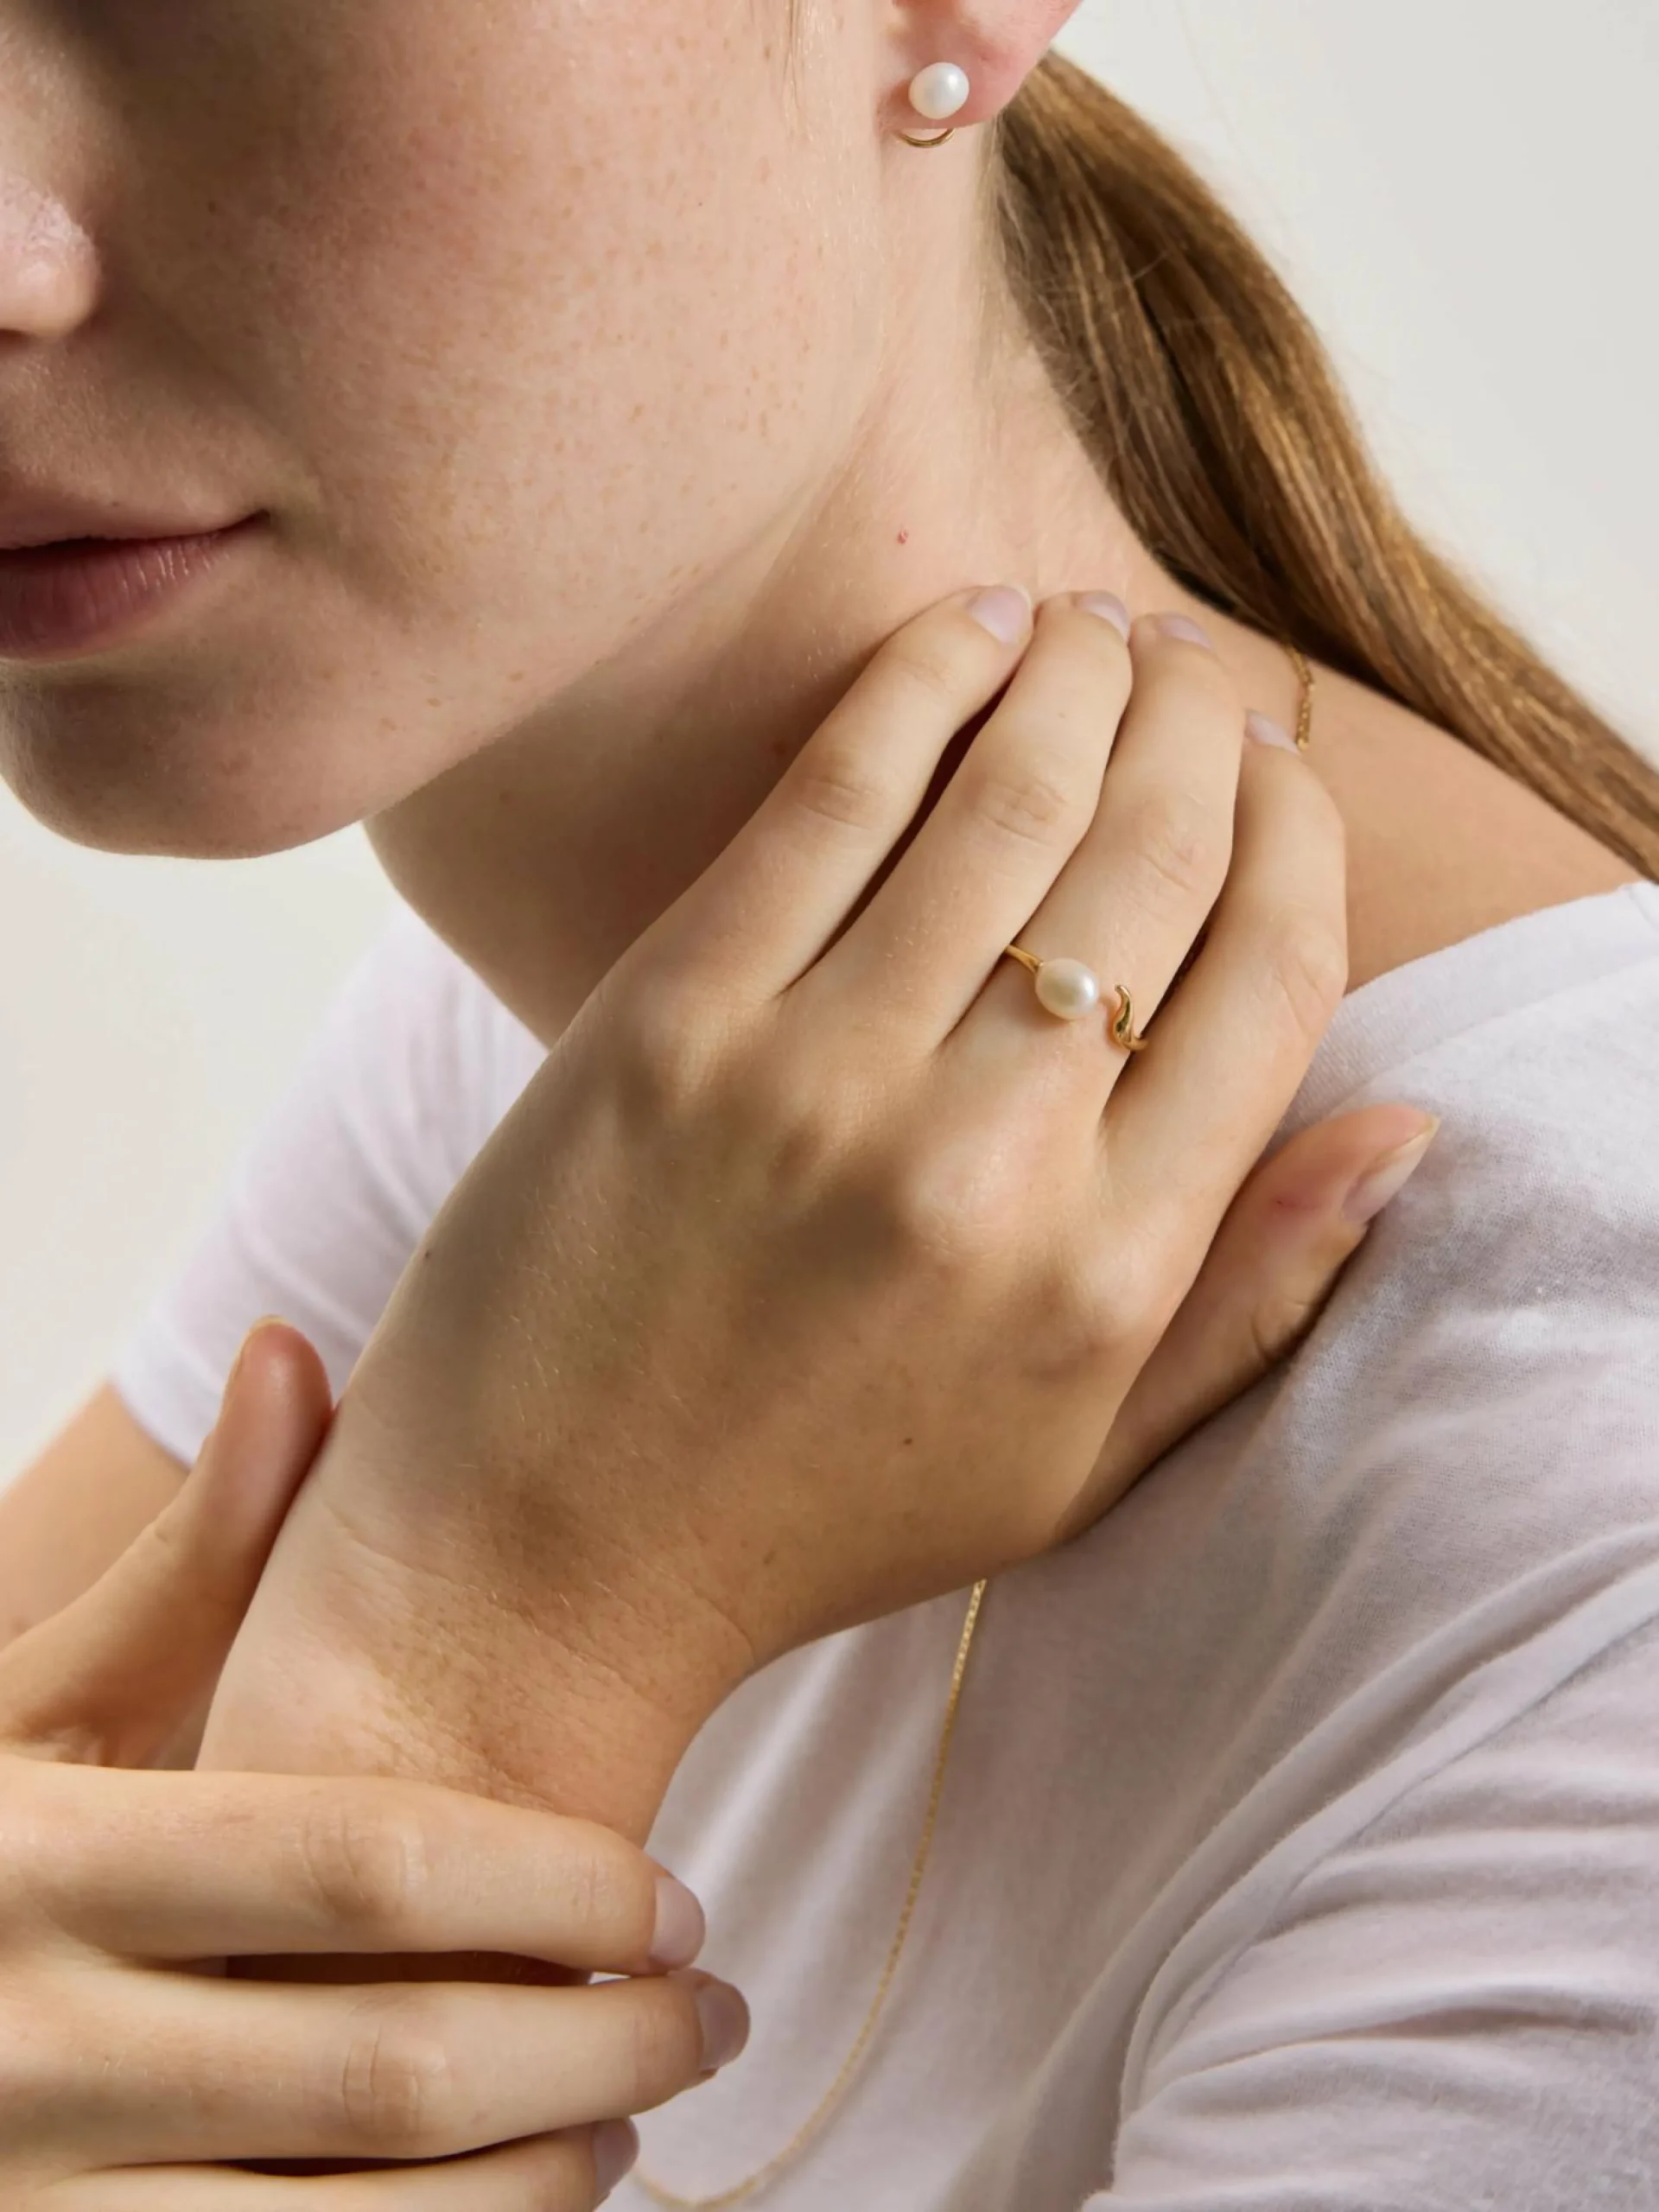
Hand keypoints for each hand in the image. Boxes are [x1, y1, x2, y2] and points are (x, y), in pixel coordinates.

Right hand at [0, 1324, 745, 2205]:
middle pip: (388, 2069)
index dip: (554, 1885)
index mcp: (35, 1866)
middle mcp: (23, 2056)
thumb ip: (182, 1577)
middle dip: (596, 2045)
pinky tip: (527, 2205)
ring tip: (639, 2110)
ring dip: (540, 2182)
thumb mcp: (33, 1719)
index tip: (678, 1896)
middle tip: (714, 2009)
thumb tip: (293, 1354)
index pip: (358, 1870)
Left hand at [201, 589, 1434, 1836]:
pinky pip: (835, 793)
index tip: (1281, 771)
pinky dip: (923, 682)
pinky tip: (971, 631)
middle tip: (1193, 666)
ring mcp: (824, 1077)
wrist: (539, 1553)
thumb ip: (1251, 1301)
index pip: (1273, 977)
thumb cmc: (821, 1512)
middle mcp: (988, 1162)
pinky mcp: (675, 1017)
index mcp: (1108, 1272)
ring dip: (1083, 677)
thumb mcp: (1075, 1463)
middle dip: (1203, 727)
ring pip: (1013, 796)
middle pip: (1158, 860)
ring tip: (1100, 630)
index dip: (1300, 836)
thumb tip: (1403, 1125)